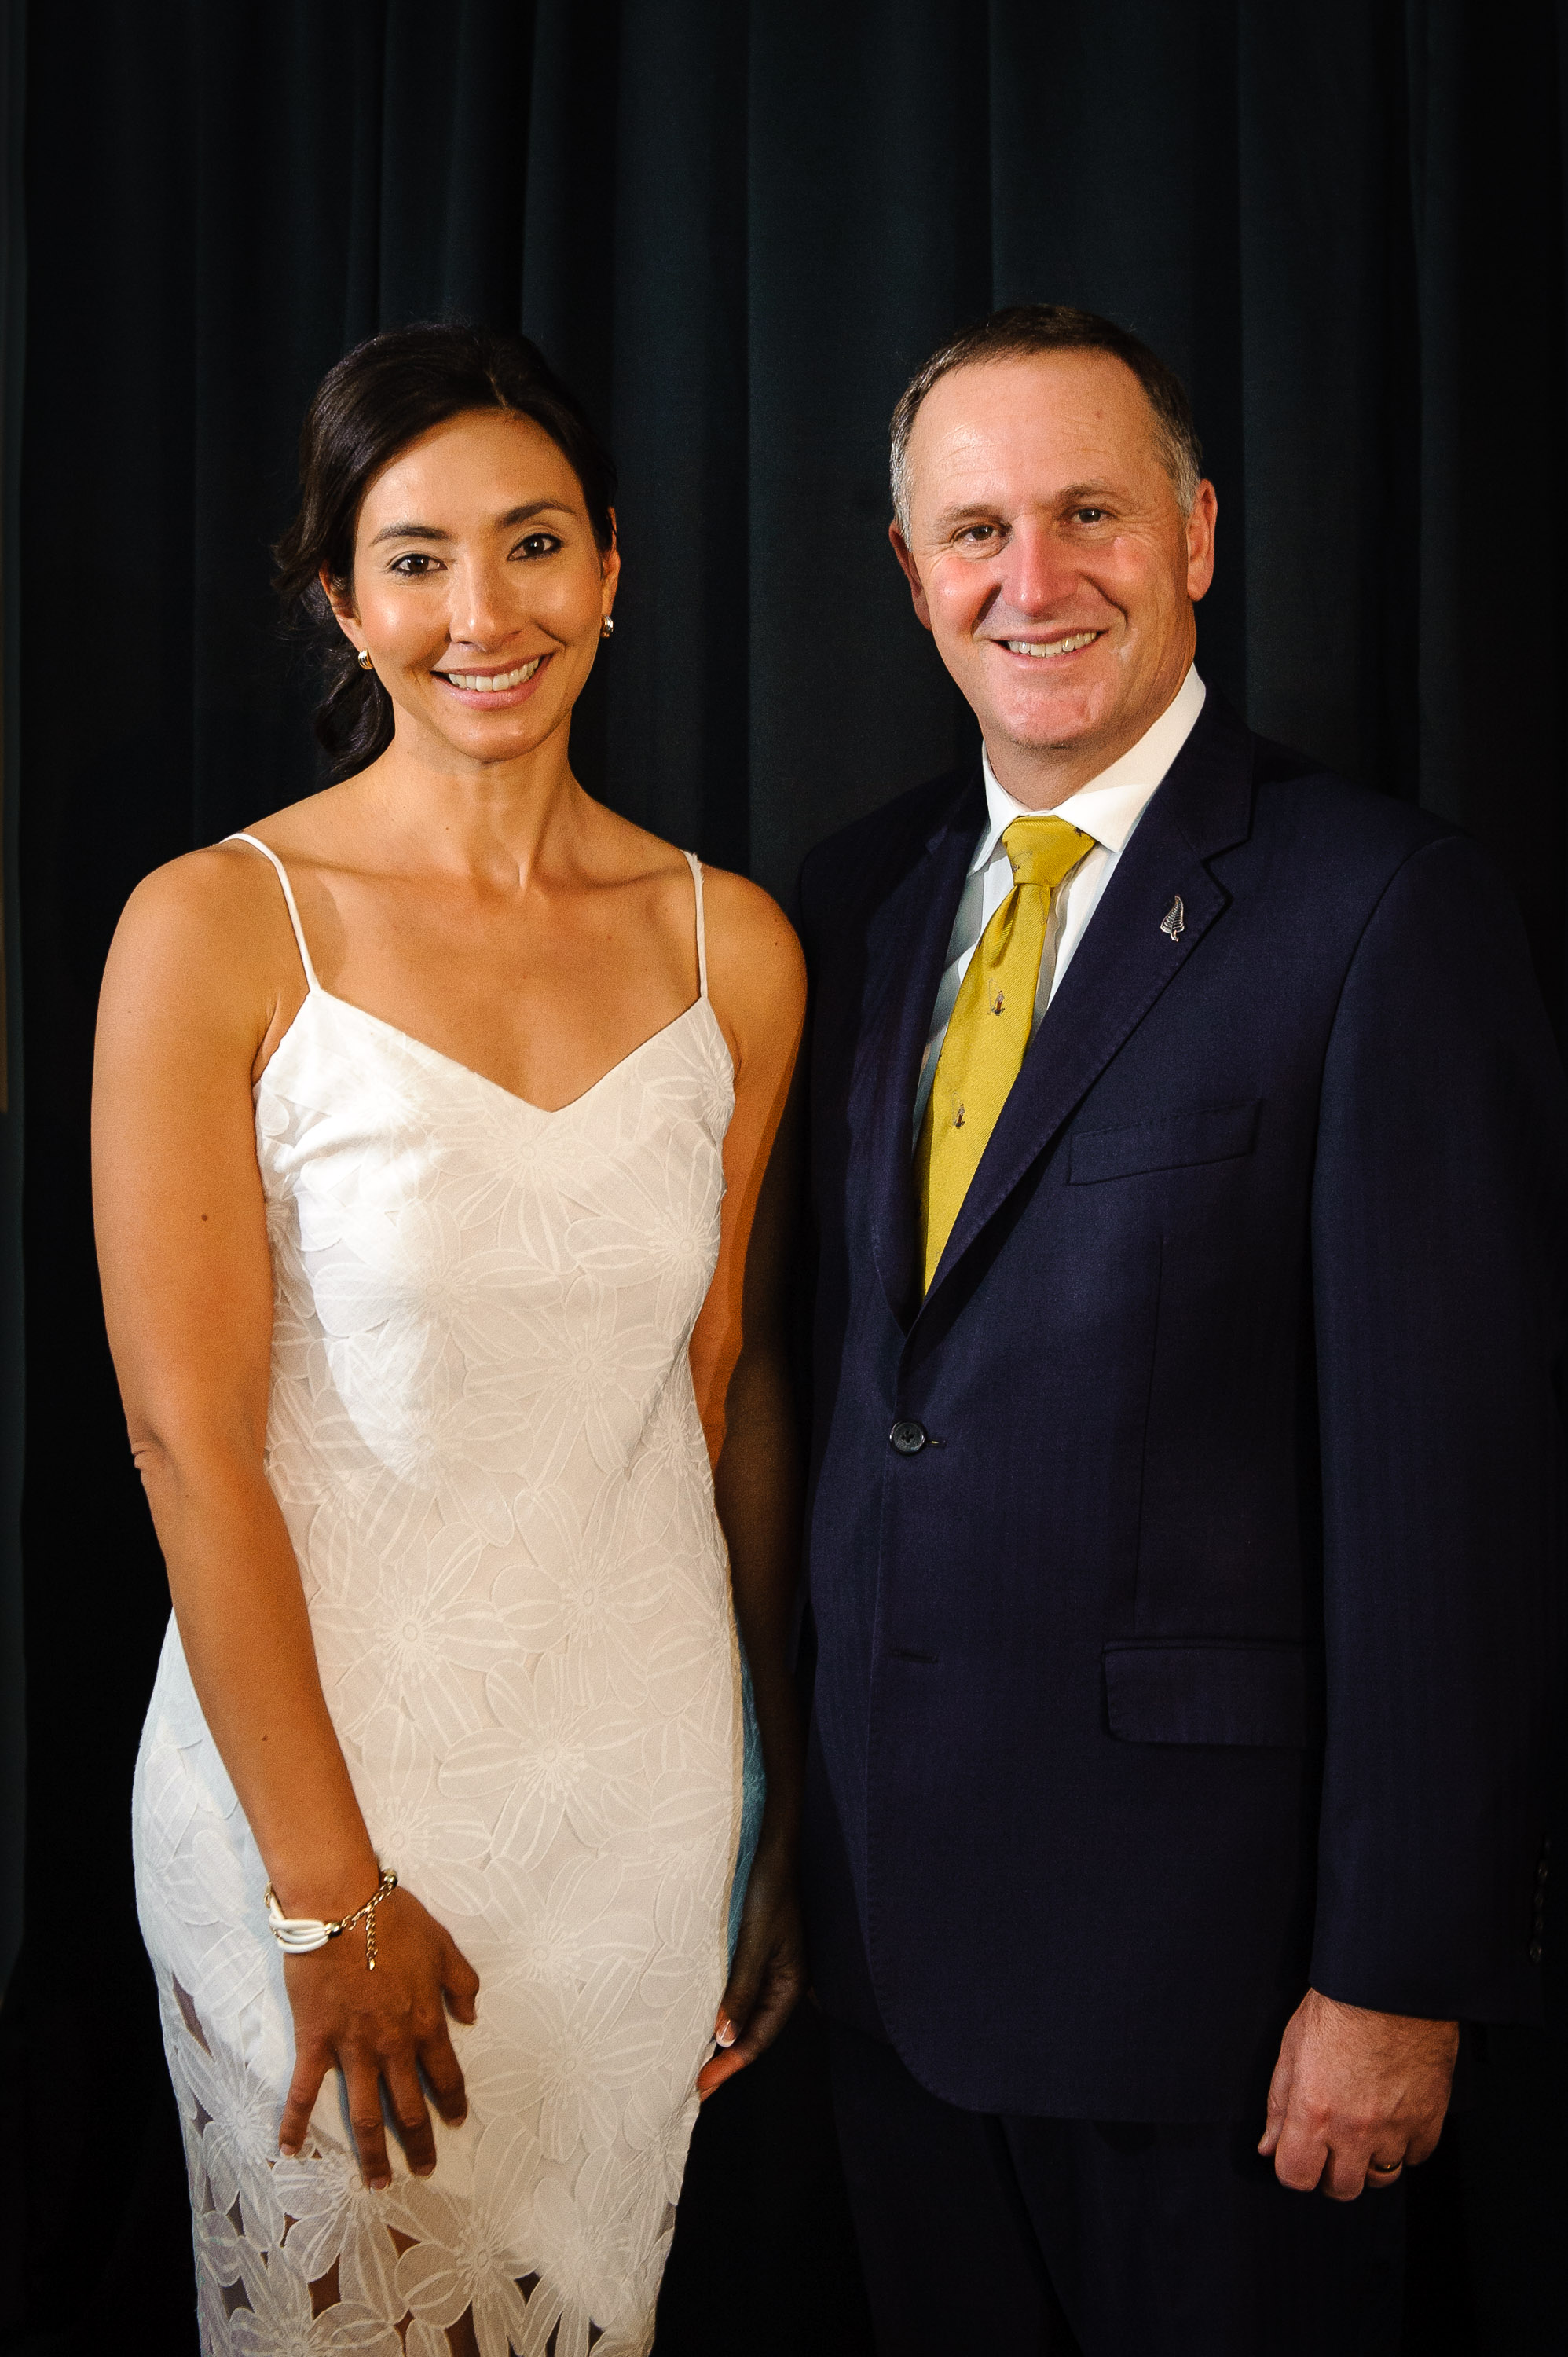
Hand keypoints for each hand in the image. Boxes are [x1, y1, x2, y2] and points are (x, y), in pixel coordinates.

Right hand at [277, 1886, 479, 2189]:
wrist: (341, 1907)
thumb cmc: (394, 1919)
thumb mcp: (443, 1945)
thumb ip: (462, 1983)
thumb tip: (471, 2018)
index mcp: (425, 2023)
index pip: (445, 2075)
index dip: (453, 2102)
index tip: (457, 2123)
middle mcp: (392, 2046)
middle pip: (410, 2107)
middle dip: (420, 2142)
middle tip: (425, 2170)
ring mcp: (352, 2049)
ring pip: (366, 2115)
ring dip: (373, 2154)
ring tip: (379, 2184)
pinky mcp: (315, 2043)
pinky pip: (303, 2091)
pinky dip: (293, 2123)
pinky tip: (289, 2151)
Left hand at [696, 1833, 805, 2100]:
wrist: (772, 1852)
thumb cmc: (766, 1893)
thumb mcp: (752, 1943)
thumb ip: (740, 1990)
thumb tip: (724, 2040)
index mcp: (790, 1985)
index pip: (759, 2039)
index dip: (731, 2066)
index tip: (702, 2088)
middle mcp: (781, 1983)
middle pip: (753, 2033)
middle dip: (725, 2062)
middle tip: (694, 2088)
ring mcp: (769, 1969)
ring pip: (745, 2016)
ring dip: (722, 2040)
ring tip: (693, 2063)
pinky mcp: (754, 1955)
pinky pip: (739, 1994)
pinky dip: (722, 2013)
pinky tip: (702, 2020)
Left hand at [1259, 1987, 1457, 2197]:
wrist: (1391, 1987)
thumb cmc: (1337, 2010)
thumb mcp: (1291, 2049)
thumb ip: (1279, 2104)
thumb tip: (1268, 2147)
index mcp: (1312, 2112)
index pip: (1296, 2176)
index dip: (1295, 2167)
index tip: (1299, 2153)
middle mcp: (1352, 2130)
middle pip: (1341, 2188)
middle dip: (1332, 2171)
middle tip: (1333, 2144)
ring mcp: (1393, 2130)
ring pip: (1380, 2178)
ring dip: (1370, 2161)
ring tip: (1365, 2128)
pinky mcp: (1428, 2121)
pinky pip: (1416, 2157)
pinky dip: (1405, 2144)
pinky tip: (1395, 2116)